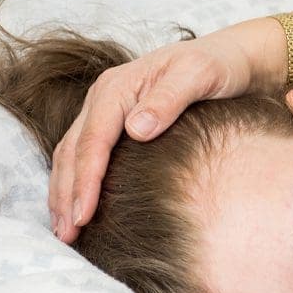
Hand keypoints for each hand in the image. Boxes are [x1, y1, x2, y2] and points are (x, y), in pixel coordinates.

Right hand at [49, 29, 255, 242]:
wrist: (229, 57)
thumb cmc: (216, 66)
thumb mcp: (198, 76)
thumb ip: (168, 100)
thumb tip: (136, 130)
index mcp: (117, 88)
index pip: (93, 141)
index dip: (86, 181)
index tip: (84, 215)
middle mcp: (104, 99)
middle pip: (73, 152)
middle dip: (65, 195)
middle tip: (66, 236)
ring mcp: (106, 111)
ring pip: (71, 156)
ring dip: (64, 193)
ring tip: (64, 231)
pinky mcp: (115, 123)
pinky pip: (86, 155)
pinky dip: (77, 183)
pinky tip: (79, 209)